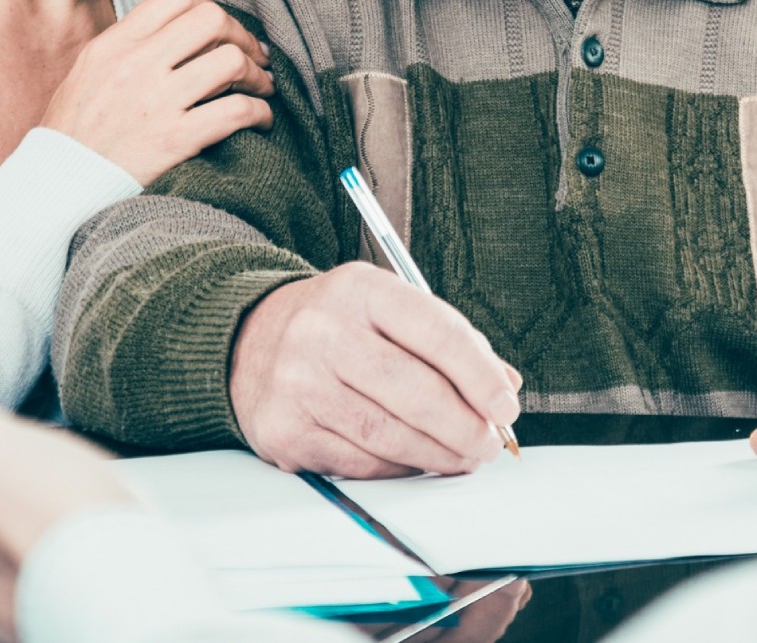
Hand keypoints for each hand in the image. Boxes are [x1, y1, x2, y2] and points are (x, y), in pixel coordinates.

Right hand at [41, 0, 274, 186]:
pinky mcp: (175, 140)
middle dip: (241, 36)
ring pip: (230, 62)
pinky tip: (260, 120)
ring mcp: (157, 102)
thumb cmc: (74, 131)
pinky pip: (236, 112)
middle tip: (252, 56)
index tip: (220, 30)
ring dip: (256, 74)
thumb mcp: (88, 71)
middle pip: (211, 19)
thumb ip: (127, 46)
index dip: (209, 6)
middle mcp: (136, 65)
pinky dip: (259, 113)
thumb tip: (175, 28)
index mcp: (115, 45)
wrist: (60, 184)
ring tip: (261, 87)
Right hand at [229, 262, 523, 477]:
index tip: (506, 406)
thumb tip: (505, 387)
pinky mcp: (285, 432)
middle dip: (465, 427)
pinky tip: (417, 461)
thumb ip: (447, 342)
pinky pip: (360, 462)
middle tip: (489, 443)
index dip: (481, 376)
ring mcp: (298, 384)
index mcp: (361, 289)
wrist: (250, 340)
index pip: (437, 332)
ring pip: (390, 435)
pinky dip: (399, 467)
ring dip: (439, 455)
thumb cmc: (337, 326)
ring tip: (463, 457)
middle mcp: (323, 331)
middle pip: (415, 392)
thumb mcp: (388, 308)